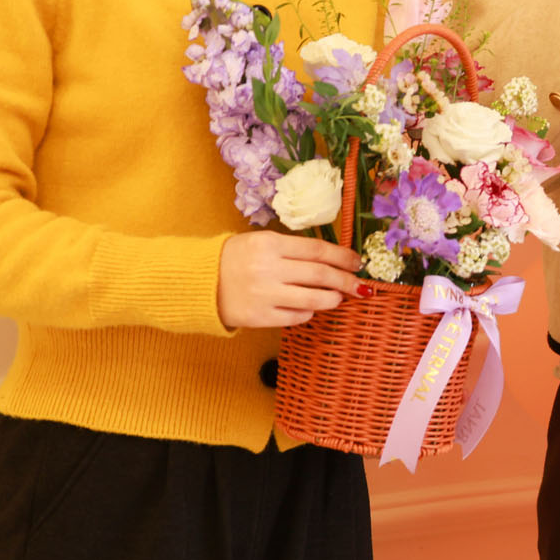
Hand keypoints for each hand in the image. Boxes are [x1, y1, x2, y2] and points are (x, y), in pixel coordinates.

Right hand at [217, 232, 362, 328]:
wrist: (199, 282)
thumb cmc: (236, 258)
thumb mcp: (261, 242)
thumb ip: (293, 249)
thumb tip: (334, 259)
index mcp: (270, 244)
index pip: (318, 250)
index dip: (343, 257)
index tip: (357, 262)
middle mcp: (268, 268)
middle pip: (321, 275)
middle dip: (346, 280)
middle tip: (360, 285)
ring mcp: (264, 295)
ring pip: (313, 299)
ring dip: (333, 299)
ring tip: (339, 297)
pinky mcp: (259, 317)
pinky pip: (296, 317)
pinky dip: (309, 313)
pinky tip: (310, 308)